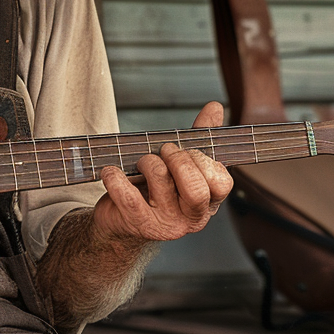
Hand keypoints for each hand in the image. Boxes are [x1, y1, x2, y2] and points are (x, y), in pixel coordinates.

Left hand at [92, 101, 232, 248]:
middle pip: (196, 187)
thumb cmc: (154, 189)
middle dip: (178, 159)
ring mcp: (166, 224)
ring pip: (161, 179)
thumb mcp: (179, 165)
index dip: (204, 161)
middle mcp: (192, 217)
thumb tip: (215, 108)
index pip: (222, 183)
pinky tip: (112, 171)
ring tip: (140, 162)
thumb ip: (199, 138)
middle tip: (163, 151)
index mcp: (208, 202)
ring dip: (147, 161)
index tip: (187, 150)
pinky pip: (127, 196)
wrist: (121, 221)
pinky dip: (115, 177)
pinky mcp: (138, 224)